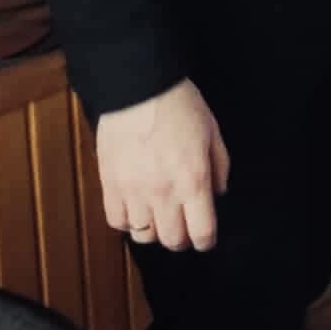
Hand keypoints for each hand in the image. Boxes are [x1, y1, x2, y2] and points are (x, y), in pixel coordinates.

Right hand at [95, 79, 229, 252]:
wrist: (139, 88)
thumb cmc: (180, 106)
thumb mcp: (212, 132)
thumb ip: (220, 166)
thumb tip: (218, 194)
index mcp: (194, 180)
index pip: (202, 232)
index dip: (207, 241)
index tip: (206, 237)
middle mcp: (164, 192)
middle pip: (172, 241)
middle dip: (182, 239)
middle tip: (183, 226)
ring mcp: (134, 191)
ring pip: (143, 235)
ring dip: (154, 230)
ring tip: (158, 215)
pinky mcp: (110, 186)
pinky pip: (117, 221)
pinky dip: (128, 222)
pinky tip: (136, 208)